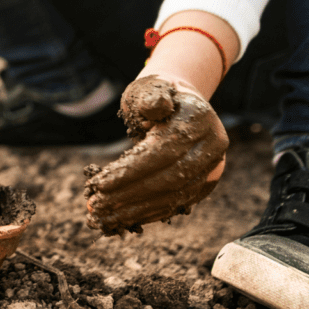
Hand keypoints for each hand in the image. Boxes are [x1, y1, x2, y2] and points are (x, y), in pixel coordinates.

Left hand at [84, 75, 228, 235]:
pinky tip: (122, 219)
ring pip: (173, 197)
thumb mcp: (149, 88)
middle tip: (95, 205)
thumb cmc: (155, 95)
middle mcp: (212, 145)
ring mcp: (212, 167)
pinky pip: (176, 204)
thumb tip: (156, 107)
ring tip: (102, 218)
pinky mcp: (204, 184)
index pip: (164, 151)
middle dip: (129, 195)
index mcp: (199, 118)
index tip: (99, 184)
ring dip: (135, 210)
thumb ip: (151, 97)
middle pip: (169, 178)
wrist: (180, 105)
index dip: (131, 170)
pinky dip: (148, 213)